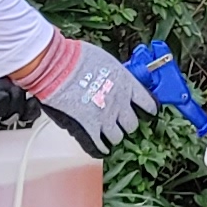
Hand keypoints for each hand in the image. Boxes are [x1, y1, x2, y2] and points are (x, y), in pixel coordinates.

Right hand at [0, 33, 155, 155]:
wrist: (58, 65)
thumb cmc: (78, 57)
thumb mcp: (107, 62)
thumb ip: (116, 77)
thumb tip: (114, 83)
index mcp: (127, 85)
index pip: (147, 103)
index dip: (148, 109)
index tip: (147, 112)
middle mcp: (120, 104)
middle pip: (132, 124)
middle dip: (127, 124)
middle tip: (121, 122)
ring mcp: (105, 118)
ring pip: (117, 137)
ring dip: (113, 135)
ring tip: (108, 132)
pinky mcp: (88, 128)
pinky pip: (99, 146)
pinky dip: (101, 149)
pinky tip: (100, 148)